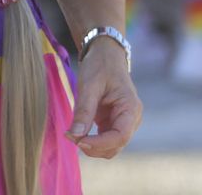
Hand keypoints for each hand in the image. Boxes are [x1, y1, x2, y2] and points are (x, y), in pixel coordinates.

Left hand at [67, 37, 141, 158]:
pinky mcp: (113, 122)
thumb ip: (84, 111)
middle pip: (116, 145)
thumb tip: (75, 135)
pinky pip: (104, 138)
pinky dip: (91, 139)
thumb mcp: (89, 85)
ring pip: (111, 146)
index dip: (100, 143)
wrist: (105, 55)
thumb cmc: (100, 66)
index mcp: (131, 109)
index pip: (121, 136)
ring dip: (92, 146)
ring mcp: (123, 122)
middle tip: (70, 137)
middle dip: (94, 147)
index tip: (79, 141)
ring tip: (71, 134)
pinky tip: (76, 132)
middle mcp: (131, 119)